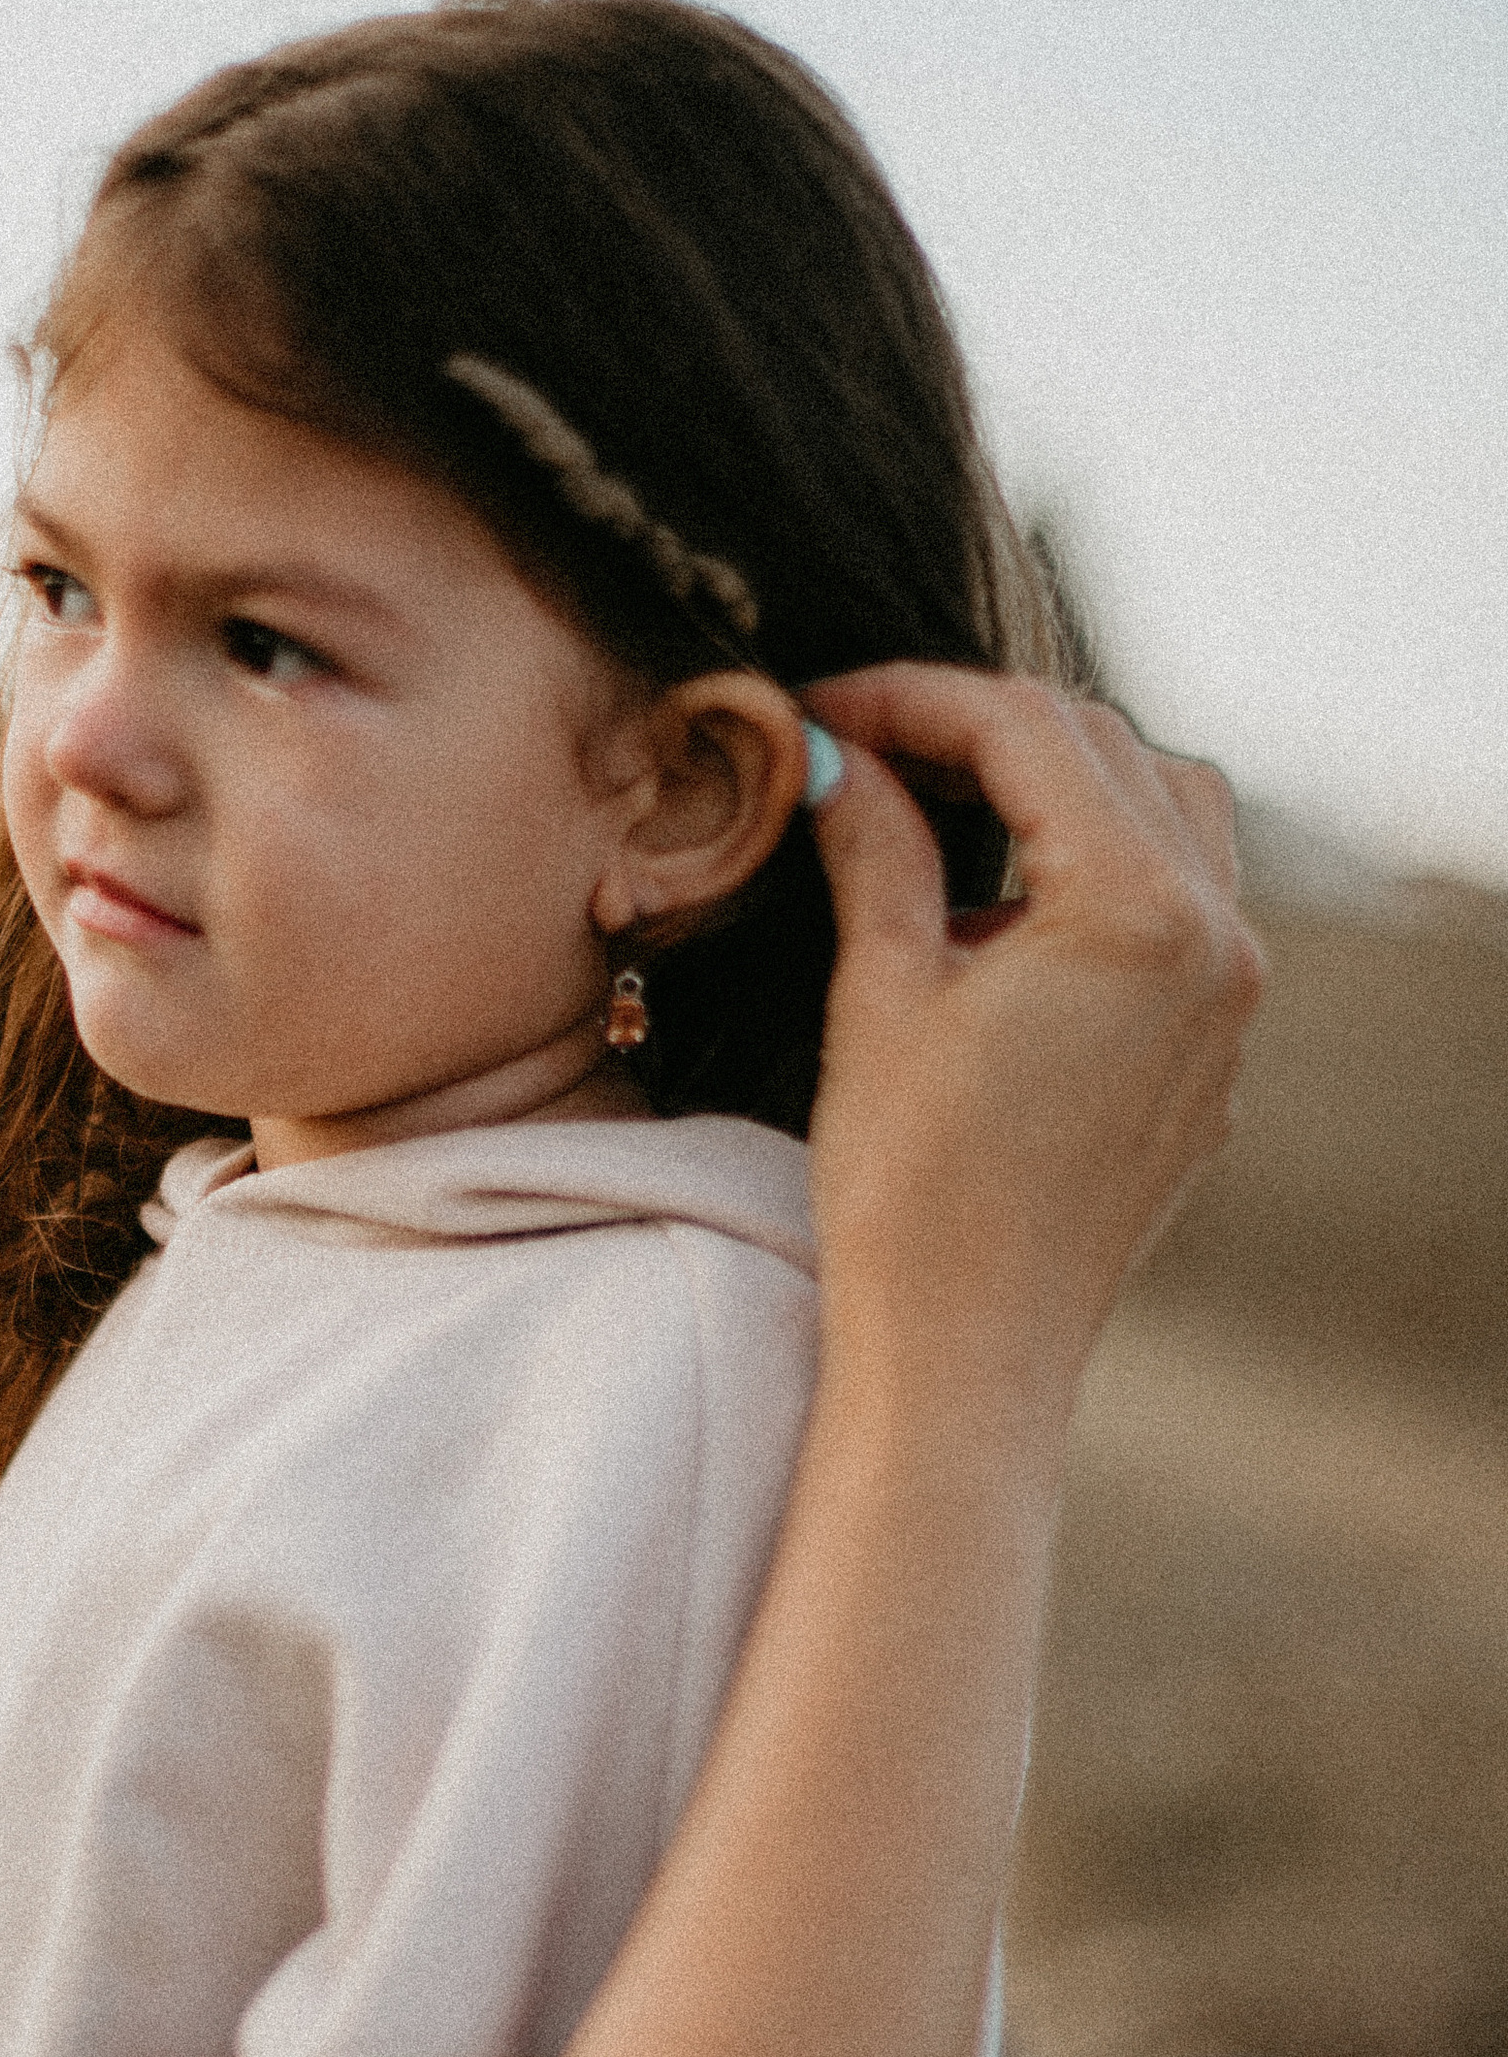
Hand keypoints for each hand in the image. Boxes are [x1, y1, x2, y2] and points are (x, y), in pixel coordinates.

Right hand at [801, 672, 1261, 1441]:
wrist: (969, 1357)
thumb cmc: (912, 1197)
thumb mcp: (880, 998)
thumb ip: (876, 852)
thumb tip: (837, 755)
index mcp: (1134, 910)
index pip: (1027, 729)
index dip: (914, 699)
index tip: (826, 710)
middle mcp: (1214, 938)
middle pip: (1107, 749)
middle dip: (983, 728)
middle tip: (867, 748)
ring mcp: (1229, 999)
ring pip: (1167, 811)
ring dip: (1058, 785)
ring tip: (943, 809)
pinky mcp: (1212, 1052)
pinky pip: (1182, 904)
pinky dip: (1100, 866)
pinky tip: (1002, 910)